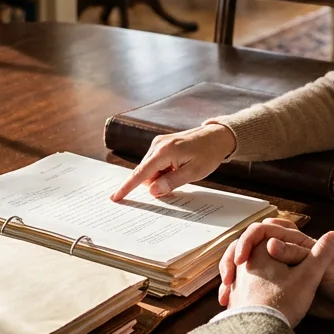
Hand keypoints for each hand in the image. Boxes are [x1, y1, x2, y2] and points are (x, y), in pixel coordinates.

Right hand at [110, 124, 236, 200]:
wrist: (217, 136)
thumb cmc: (208, 154)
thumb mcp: (193, 173)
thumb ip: (171, 182)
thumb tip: (152, 191)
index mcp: (164, 152)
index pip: (141, 173)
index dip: (127, 187)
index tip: (115, 197)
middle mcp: (157, 145)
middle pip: (145, 173)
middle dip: (155, 182)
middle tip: (178, 180)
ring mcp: (159, 143)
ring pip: (150, 169)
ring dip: (161, 176)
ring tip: (182, 171)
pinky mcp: (162, 144)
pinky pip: (156, 163)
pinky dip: (163, 170)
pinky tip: (178, 168)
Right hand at [219, 220, 333, 319]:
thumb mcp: (319, 265)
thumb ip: (296, 253)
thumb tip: (270, 244)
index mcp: (292, 243)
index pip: (260, 232)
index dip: (246, 242)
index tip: (241, 260)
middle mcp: (284, 254)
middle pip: (250, 251)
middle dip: (233, 263)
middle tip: (227, 281)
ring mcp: (282, 271)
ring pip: (250, 271)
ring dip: (236, 281)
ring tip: (227, 297)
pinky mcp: (283, 289)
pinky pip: (257, 288)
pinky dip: (245, 295)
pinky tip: (237, 307)